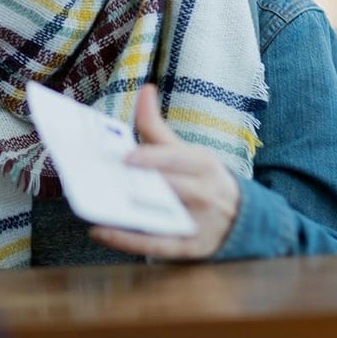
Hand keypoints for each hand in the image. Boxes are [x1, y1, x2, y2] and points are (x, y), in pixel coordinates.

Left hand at [89, 84, 239, 259]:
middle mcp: (206, 193)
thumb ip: (157, 126)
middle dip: (137, 184)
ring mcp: (200, 223)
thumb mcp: (186, 150)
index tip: (127, 158)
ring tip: (94, 205)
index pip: (178, 159)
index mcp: (204, 164)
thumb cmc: (202, 177)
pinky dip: (127, 240)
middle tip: (100, 178)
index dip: (153, 159)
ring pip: (162, 218)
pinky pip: (157, 245)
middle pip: (170, 188)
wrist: (241, 217)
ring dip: (128, 213)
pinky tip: (100, 230)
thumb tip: (144, 89)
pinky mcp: (190, 248)